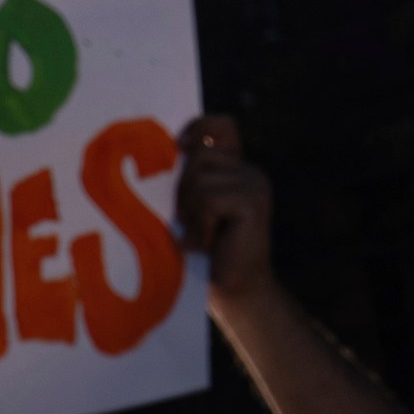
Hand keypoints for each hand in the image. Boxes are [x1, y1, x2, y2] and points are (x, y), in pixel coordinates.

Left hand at [177, 114, 274, 304]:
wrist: (234, 288)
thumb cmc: (202, 252)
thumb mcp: (188, 209)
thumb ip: (185, 181)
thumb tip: (158, 154)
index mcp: (233, 168)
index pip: (221, 125)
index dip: (198, 126)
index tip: (178, 146)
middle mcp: (248, 170)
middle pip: (199, 157)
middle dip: (183, 191)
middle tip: (190, 224)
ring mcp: (254, 184)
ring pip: (201, 179)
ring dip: (190, 213)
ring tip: (200, 236)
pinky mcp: (253, 202)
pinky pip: (209, 200)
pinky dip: (200, 226)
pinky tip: (207, 244)